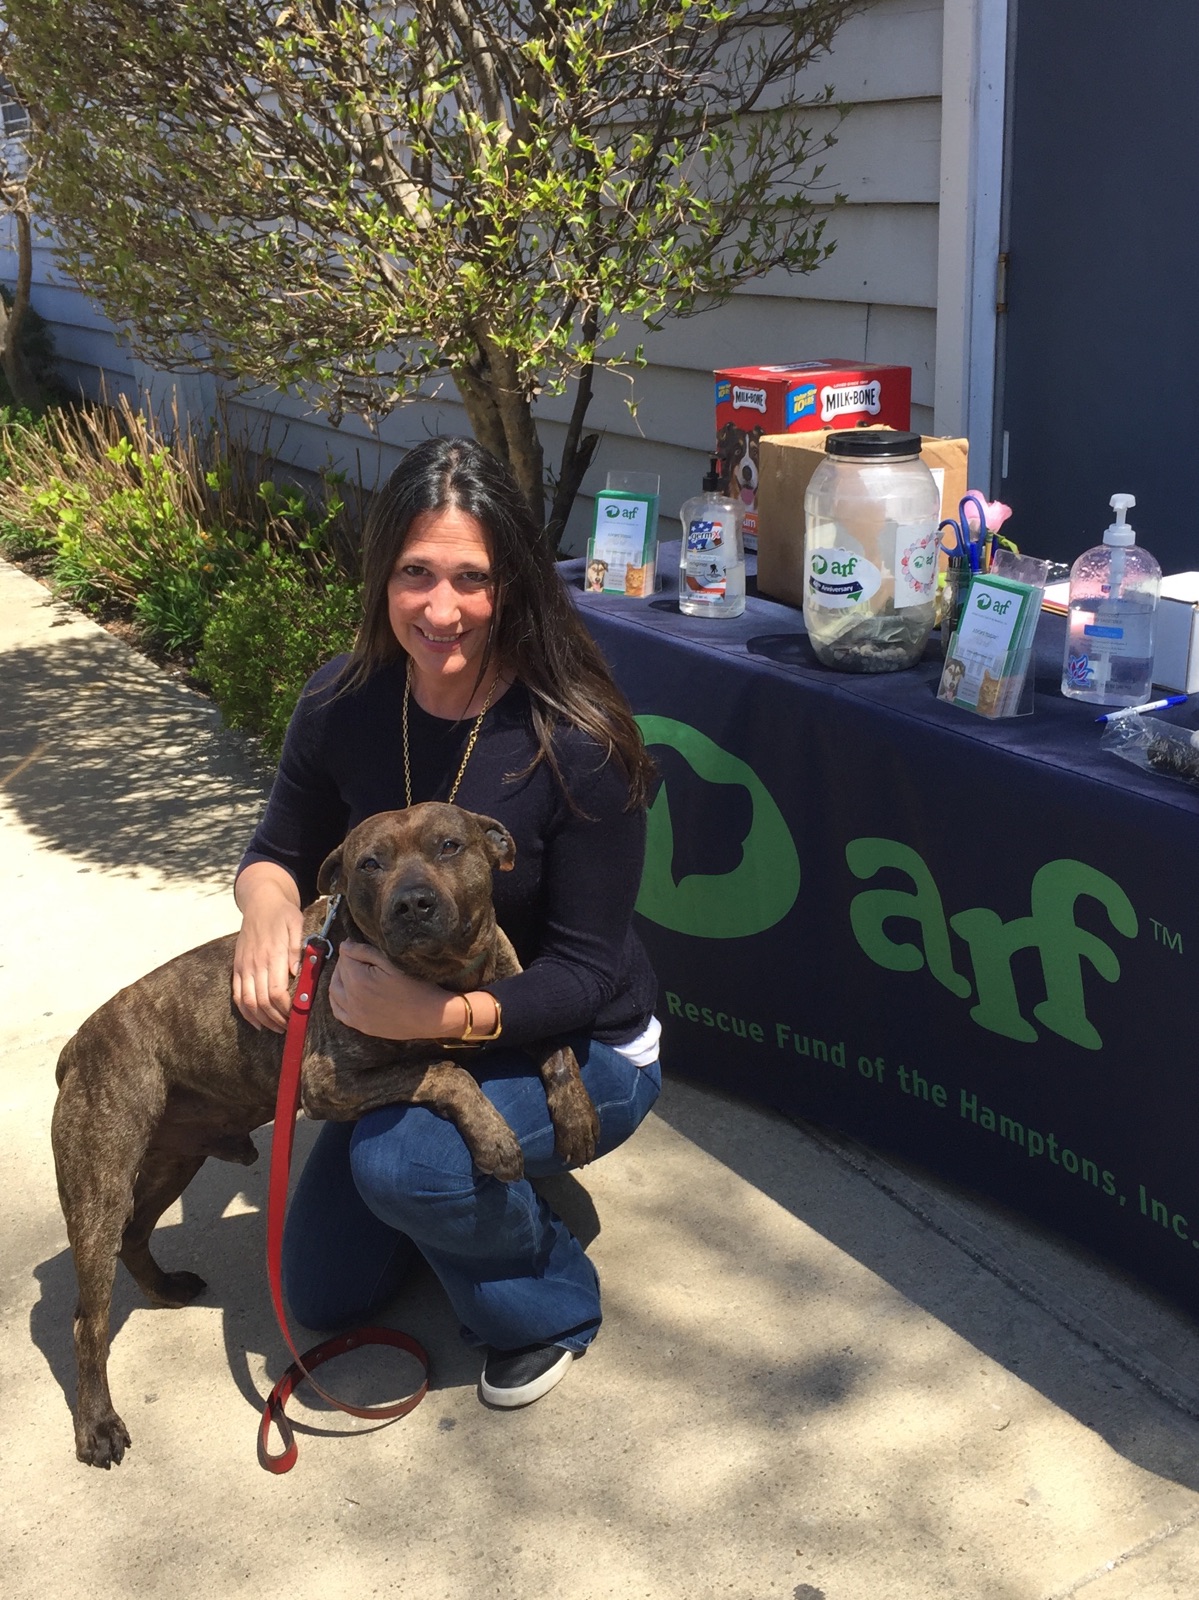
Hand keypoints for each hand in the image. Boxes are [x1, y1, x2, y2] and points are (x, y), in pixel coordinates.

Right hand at [232, 866, 303, 1032]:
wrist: (260, 902)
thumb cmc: (283, 913)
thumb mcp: (296, 924)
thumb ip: (296, 948)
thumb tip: (296, 972)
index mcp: (272, 954)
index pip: (277, 991)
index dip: (286, 1009)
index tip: (297, 1016)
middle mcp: (255, 963)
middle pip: (263, 1001)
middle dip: (277, 1019)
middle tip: (291, 1027)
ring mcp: (243, 967)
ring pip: (248, 1003)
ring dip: (262, 1020)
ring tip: (276, 1028)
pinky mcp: (237, 968)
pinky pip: (237, 996)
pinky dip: (246, 1012)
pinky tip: (257, 1022)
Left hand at [329, 941, 450, 1039]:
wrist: (431, 1016)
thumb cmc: (417, 986)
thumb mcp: (393, 962)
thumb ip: (365, 952)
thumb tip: (345, 945)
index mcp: (359, 980)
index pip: (345, 956)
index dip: (351, 947)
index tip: (358, 943)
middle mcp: (352, 999)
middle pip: (339, 973)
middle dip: (345, 961)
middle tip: (357, 955)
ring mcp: (355, 1015)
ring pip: (334, 992)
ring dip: (338, 979)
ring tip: (349, 971)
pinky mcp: (361, 1026)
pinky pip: (339, 1012)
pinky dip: (336, 999)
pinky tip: (344, 993)